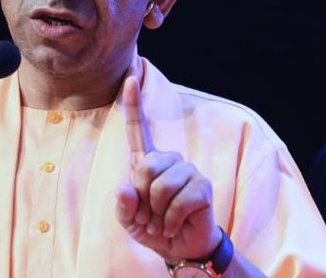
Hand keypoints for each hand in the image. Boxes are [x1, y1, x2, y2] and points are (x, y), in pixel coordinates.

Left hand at [115, 76, 220, 264]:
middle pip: (145, 167)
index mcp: (146, 161)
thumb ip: (122, 205)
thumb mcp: (128, 220)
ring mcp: (188, 171)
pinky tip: (173, 225)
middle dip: (142, 197)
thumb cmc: (152, 228)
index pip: (137, 128)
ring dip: (156, 212)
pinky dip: (170, 220)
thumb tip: (125, 189)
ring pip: (161, 185)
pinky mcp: (202, 186)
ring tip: (161, 221)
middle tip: (148, 215)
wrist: (179, 248)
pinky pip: (179, 201)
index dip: (132, 103)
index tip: (129, 77)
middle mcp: (168, 160)